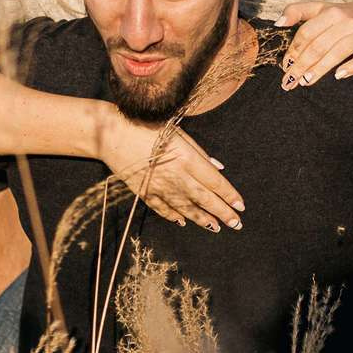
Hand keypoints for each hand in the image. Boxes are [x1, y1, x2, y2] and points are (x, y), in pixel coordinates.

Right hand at [96, 110, 245, 232]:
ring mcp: (159, 187)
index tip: (241, 205)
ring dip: (202, 218)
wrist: (111, 133)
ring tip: (216, 227)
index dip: (229, 195)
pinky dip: (174, 216)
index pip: (215, 182)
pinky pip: (163, 208)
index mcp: (187, 158)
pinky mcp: (144, 192)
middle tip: (236, 224)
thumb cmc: (147, 126)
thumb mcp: (178, 133)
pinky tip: (184, 222)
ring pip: (186, 207)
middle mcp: (176, 176)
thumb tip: (217, 169)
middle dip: (223, 212)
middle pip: (205, 198)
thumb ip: (199, 153)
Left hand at [274, 0, 352, 88]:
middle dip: (302, 65)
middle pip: (319, 46)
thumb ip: (296, 11)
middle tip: (290, 80)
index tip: (285, 65)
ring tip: (306, 81)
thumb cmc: (341, 16)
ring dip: (319, 69)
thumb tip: (278, 24)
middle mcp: (346, 21)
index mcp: (330, 12)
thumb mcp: (319, 8)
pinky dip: (351, 68)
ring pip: (337, 53)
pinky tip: (338, 76)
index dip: (294, 50)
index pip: (307, 33)